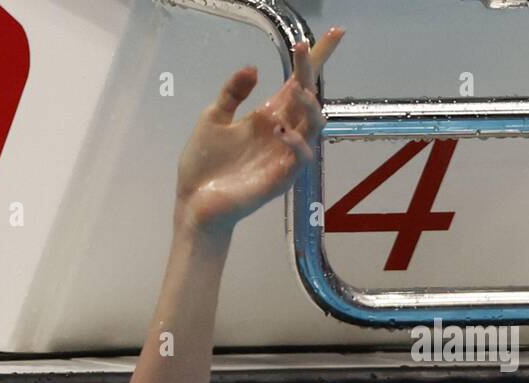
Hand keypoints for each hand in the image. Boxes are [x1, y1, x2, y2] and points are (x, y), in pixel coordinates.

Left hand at [175, 27, 343, 236]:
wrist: (194, 202)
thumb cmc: (203, 166)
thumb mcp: (212, 119)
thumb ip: (232, 93)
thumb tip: (253, 68)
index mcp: (267, 116)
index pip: (297, 82)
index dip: (315, 58)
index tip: (334, 33)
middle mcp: (282, 132)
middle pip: (308, 96)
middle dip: (309, 70)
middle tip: (302, 48)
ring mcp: (284, 155)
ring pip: (313, 126)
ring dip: (309, 106)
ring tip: (298, 91)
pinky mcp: (281, 178)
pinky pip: (301, 157)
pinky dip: (296, 142)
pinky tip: (281, 131)